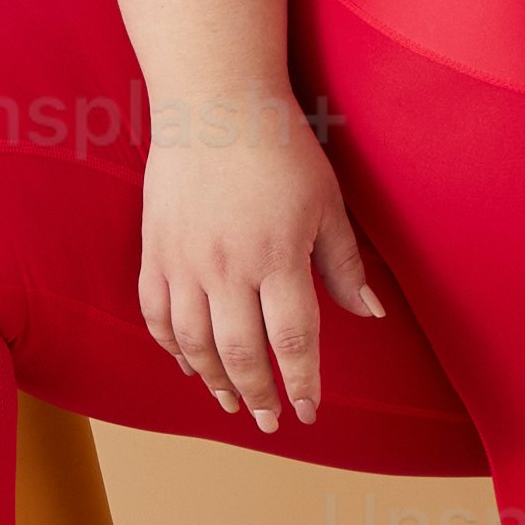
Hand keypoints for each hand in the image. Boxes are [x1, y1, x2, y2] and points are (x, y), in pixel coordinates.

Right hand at [137, 94, 384, 431]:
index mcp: (278, 256)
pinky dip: (172, 347)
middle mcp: (228, 266)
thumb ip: (342, 264)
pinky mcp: (154, 250)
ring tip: (231, 402)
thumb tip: (369, 314)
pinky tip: (189, 364)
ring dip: (215, 381)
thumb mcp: (326, 203)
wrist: (214, 103)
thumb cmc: (280, 148)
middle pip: (242, 353)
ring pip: (195, 343)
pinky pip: (156, 314)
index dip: (302, 383)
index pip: (292, 340)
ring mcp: (184, 260)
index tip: (309, 411)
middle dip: (260, 396)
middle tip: (272, 421)